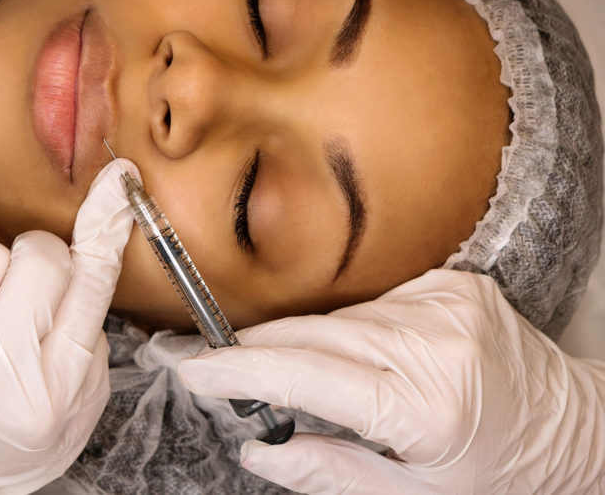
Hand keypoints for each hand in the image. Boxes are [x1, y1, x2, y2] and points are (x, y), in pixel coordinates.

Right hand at [178, 269, 604, 493]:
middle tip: (205, 362)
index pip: (305, 375)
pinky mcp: (452, 282)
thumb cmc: (497, 476)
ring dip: (300, 339)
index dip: (238, 369)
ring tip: (279, 367)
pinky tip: (352, 351)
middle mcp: (435, 341)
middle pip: (311, 334)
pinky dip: (346, 324)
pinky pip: (370, 300)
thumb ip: (328, 472)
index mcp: (426, 404)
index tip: (191, 368)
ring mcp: (446, 303)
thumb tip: (258, 452)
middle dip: (252, 350)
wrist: (573, 431)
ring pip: (335, 315)